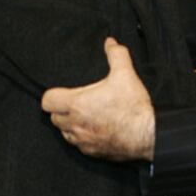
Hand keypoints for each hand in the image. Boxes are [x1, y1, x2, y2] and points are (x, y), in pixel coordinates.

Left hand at [41, 38, 154, 160]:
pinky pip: (78, 144)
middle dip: (62, 109)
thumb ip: (116, 54)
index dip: (54, 94)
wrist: (147, 134)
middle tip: (78, 101)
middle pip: (54, 117)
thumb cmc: (133, 107)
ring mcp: (83, 141)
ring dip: (70, 124)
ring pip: (64, 132)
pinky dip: (82, 136)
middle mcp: (75, 125)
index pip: (48, 101)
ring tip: (87, 114)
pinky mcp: (92, 152)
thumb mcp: (125, 73)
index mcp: (77, 104)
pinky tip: (97, 127)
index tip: (64, 91)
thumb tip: (110, 42)